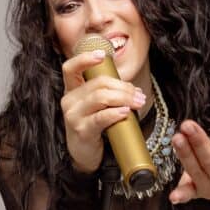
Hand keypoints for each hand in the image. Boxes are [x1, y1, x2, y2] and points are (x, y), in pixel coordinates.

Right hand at [60, 49, 145, 172]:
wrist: (84, 154)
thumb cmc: (94, 127)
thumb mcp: (97, 107)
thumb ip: (108, 93)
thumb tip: (134, 89)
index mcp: (72, 90)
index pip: (70, 68)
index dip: (84, 59)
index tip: (101, 55)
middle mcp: (69, 101)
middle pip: (98, 84)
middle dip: (123, 87)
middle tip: (139, 95)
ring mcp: (73, 116)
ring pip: (101, 97)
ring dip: (124, 98)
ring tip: (138, 103)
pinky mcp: (82, 130)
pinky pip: (101, 117)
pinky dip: (116, 113)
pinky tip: (126, 112)